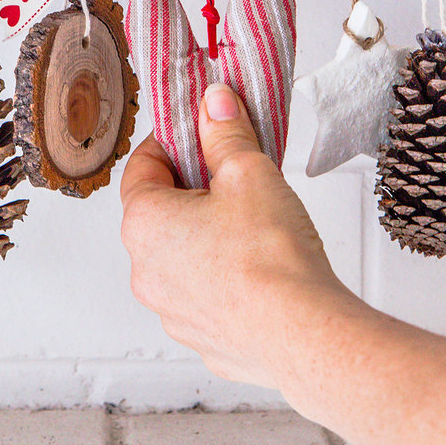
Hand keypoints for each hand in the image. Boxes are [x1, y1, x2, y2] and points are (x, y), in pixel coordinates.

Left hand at [119, 83, 353, 388]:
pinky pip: (207, 298)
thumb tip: (214, 105)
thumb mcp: (249, 172)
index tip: (200, 134)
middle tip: (234, 179)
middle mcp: (146, 272)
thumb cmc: (270, 259)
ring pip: (183, 259)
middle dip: (194, 192)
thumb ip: (226, 133)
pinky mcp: (204, 340)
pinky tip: (262, 272)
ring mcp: (172, 312)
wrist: (303, 335)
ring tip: (255, 229)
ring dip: (208, 239)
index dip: (172, 144)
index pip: (142, 167)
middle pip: (161, 214)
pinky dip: (226, 282)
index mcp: (144, 224)